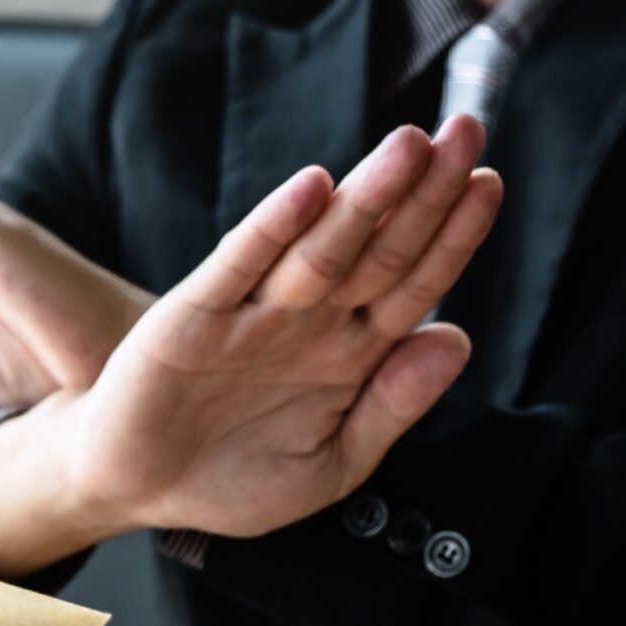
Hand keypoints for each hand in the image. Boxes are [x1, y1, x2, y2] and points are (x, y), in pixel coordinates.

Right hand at [0, 117, 503, 575]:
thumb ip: (393, 408)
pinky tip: (311, 190)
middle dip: (424, 192)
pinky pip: (239, 266)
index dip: (453, 237)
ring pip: (320, 247)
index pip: (414, 283)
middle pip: (378, 249)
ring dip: (365, 197)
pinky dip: (273, 227)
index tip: (488, 186)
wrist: (138, 493)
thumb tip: (456, 340)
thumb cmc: (233, 480)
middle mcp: (308, 321)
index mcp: (350, 353)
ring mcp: (251, 313)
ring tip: (409, 147)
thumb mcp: (331, 467)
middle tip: (465, 132)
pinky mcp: (191, 317)